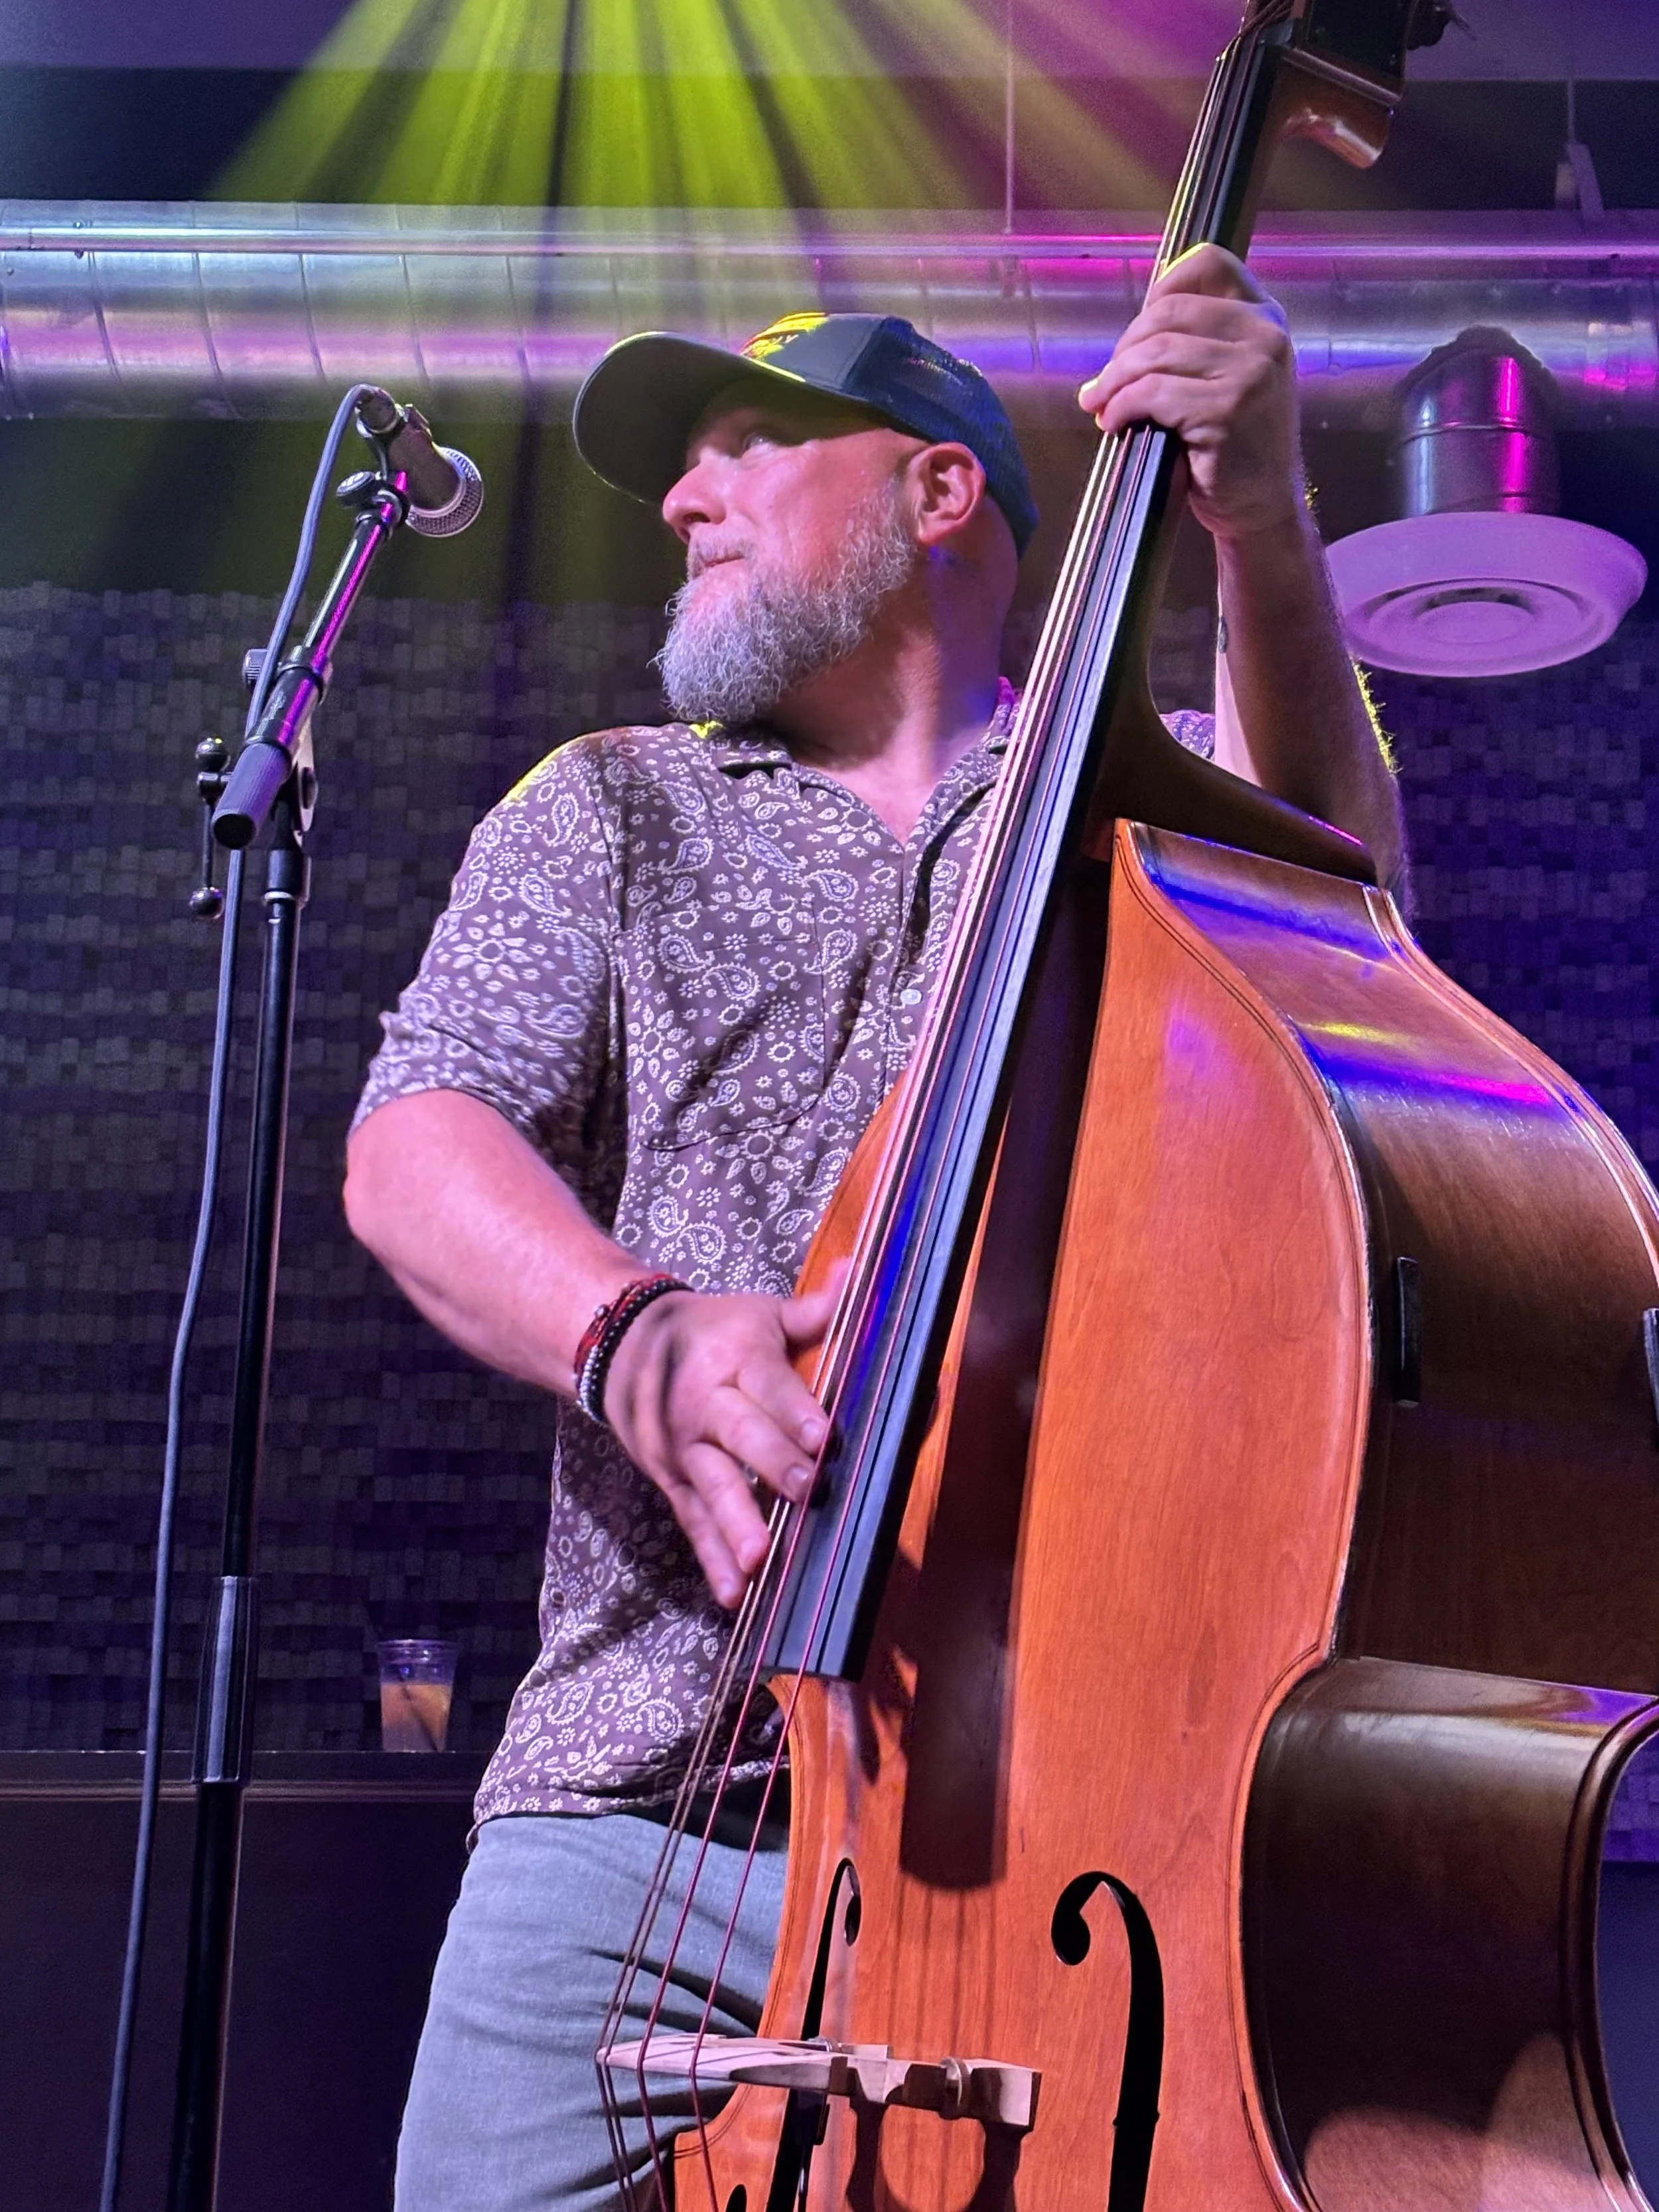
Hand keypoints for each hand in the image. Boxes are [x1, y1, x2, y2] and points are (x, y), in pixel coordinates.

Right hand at [603, 1281, 838, 1607]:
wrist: (620, 1347)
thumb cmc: (711, 1332)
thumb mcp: (758, 1314)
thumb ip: (812, 1309)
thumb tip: (862, 1272)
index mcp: (734, 1359)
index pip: (768, 1384)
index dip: (795, 1409)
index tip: (823, 1435)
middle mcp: (705, 1406)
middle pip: (741, 1436)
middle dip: (773, 1464)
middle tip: (806, 1489)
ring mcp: (685, 1450)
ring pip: (713, 1487)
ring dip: (736, 1524)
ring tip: (760, 1558)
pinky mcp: (673, 1483)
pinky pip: (693, 1524)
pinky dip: (711, 1560)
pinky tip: (733, 1595)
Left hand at [1077, 242, 1303, 543]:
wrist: (1264, 506)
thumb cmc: (1236, 444)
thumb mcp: (1230, 378)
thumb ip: (1198, 343)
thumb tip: (1131, 332)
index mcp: (1265, 318)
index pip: (1210, 264)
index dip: (1164, 286)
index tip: (1138, 328)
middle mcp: (1265, 336)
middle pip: (1169, 312)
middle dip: (1125, 347)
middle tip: (1106, 382)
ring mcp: (1249, 373)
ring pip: (1155, 353)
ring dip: (1114, 382)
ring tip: (1100, 405)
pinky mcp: (1226, 410)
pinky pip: (1153, 394)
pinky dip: (1122, 408)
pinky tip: (1115, 423)